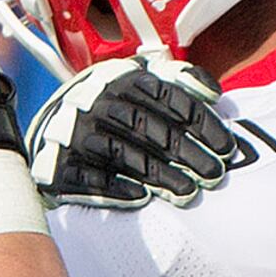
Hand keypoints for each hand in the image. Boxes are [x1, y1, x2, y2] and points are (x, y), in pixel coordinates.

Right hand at [29, 54, 250, 210]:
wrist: (50, 128)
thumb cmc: (109, 108)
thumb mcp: (139, 81)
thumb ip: (177, 81)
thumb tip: (213, 93)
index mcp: (121, 77)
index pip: (168, 97)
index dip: (200, 123)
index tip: (225, 148)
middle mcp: (97, 100)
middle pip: (148, 127)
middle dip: (186, 153)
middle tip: (213, 174)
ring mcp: (75, 131)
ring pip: (123, 154)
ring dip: (158, 175)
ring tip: (187, 192)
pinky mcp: (58, 161)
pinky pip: (90, 177)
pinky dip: (116, 188)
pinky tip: (143, 199)